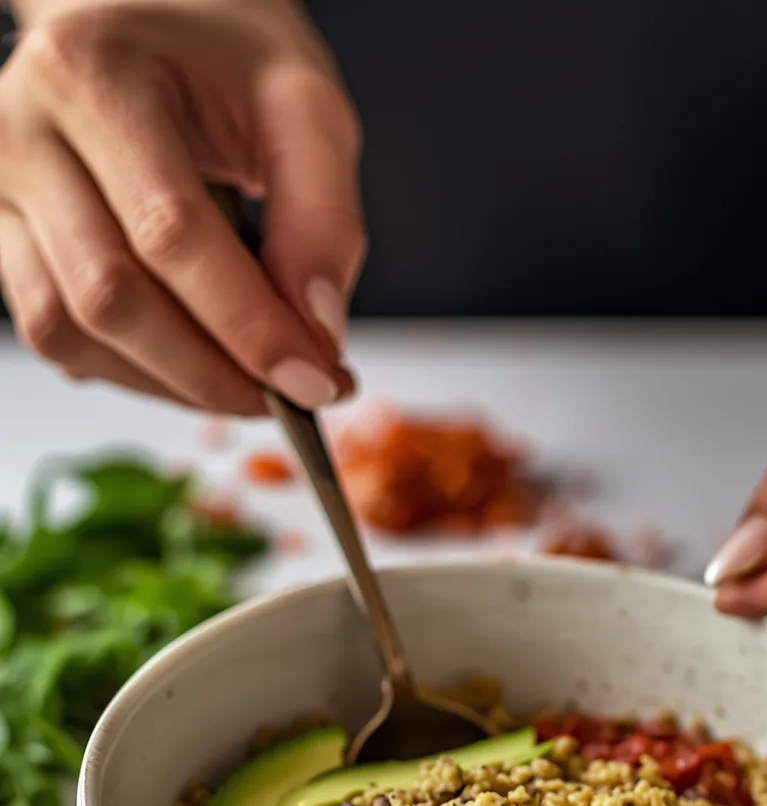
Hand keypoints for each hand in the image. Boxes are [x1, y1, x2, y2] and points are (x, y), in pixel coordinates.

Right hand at [0, 0, 363, 412]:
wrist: (149, 22)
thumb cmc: (223, 59)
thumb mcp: (303, 107)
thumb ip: (322, 215)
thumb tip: (317, 331)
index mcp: (93, 73)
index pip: (169, 233)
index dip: (248, 326)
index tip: (316, 379)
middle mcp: (23, 130)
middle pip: (112, 298)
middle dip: (214, 372)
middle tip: (293, 396)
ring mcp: (1, 190)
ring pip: (74, 333)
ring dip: (175, 384)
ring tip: (252, 381)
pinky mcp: (2, 239)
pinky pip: (61, 340)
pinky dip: (138, 373)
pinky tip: (196, 359)